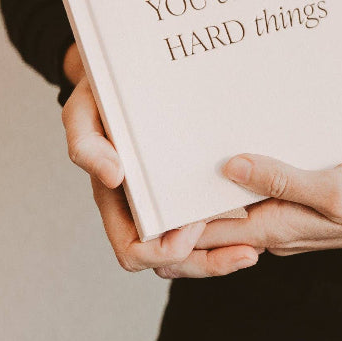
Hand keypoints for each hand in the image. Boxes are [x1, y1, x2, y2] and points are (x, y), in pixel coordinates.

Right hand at [59, 43, 258, 276]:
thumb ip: (87, 145)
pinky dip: (232, 227)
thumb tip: (113, 176)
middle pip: (173, 262)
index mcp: (117, 202)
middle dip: (208, 264)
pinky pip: (211, 220)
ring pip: (196, 250)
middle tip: (248, 253)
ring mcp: (169, 200)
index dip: (163, 250)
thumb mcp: (83, 114)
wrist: (126, 76)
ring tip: (255, 249)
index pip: (134, 252)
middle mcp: (144, 209)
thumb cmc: (100, 98)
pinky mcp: (192, 185)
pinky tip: (258, 213)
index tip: (191, 227)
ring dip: (224, 255)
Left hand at [153, 152, 341, 278]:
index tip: (132, 191)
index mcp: (275, 229)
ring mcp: (286, 214)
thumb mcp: (337, 189)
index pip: (200, 238)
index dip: (161, 223)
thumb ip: (282, 180)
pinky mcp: (300, 197)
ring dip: (201, 186)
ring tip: (178, 145)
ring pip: (227, 207)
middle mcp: (273, 227)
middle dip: (171, 204)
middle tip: (143, 159)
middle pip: (205, 225)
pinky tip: (234, 143)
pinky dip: (234, 174)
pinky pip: (255, 191)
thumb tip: (227, 165)